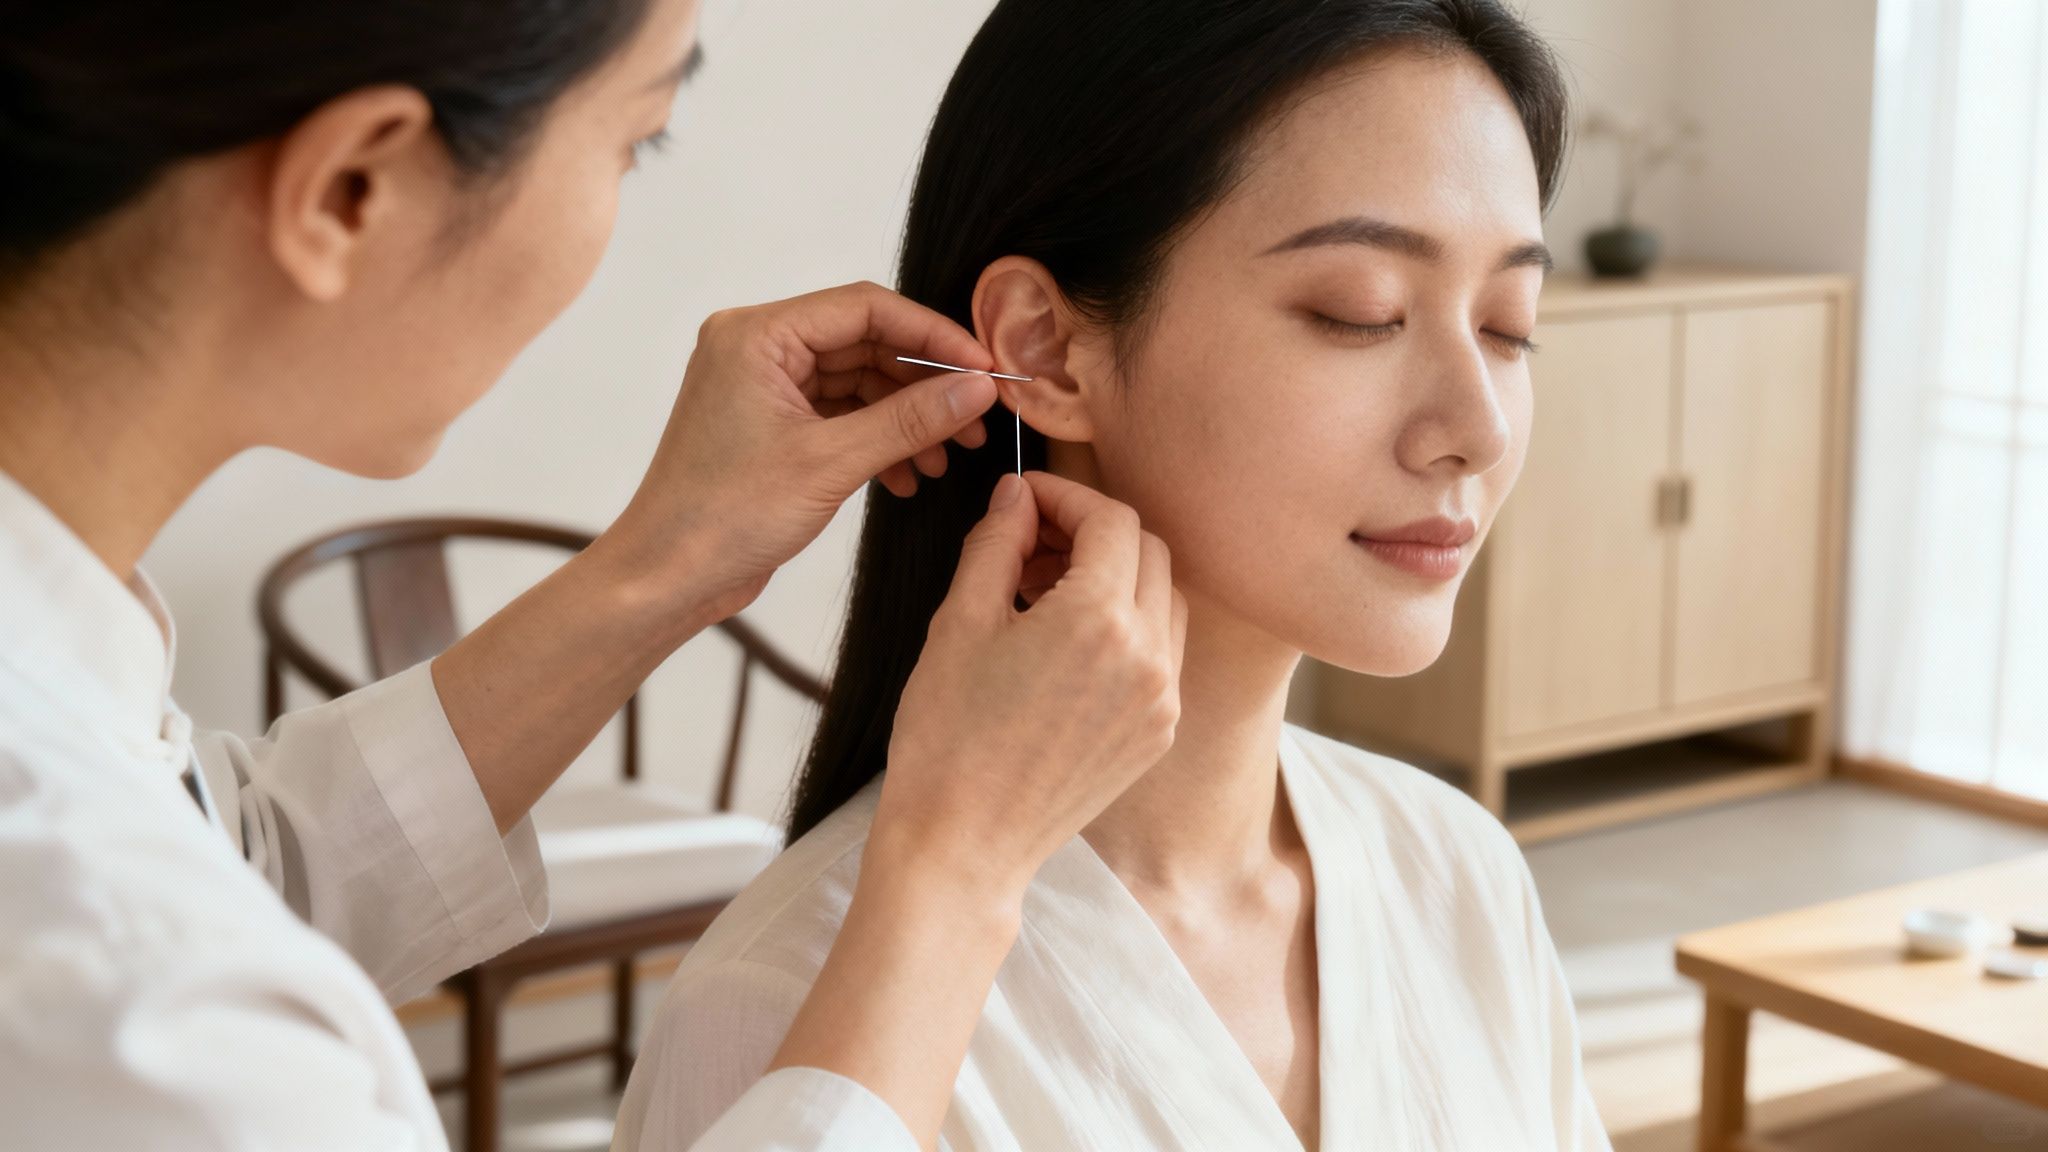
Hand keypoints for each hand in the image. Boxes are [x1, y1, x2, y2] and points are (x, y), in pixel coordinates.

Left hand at [596, 281, 1001, 628]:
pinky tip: (907, 477)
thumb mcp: (830, 463)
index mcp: (757, 335)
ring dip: (907, 418)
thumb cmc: (723, 517)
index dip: (932, 334)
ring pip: (860, 382)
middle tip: (976, 419)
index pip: (865, 308)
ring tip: (945, 458)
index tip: (983, 366)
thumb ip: (909, 419)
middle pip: (866, 342)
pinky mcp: (774, 425)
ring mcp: (765, 387)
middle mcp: (758, 348)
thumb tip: (977, 387)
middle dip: (925, 383)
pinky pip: (842, 414)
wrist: (668, 578)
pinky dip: (879, 440)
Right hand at [868, 471, 1189, 902]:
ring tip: (1046, 590)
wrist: (962, 844)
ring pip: (1165, 598)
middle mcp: (1148, 656)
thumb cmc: (947, 738)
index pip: (1110, 518)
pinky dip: (1128, 627)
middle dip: (1094, 531)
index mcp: (1099, 619)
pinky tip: (1068, 643)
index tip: (1025, 501)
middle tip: (1032, 541)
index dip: (1065, 496)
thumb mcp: (959, 622)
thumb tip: (1016, 496)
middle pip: (1149, 550)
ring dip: (1118, 577)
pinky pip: (1162, 653)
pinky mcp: (1157, 734)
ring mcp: (1161, 699)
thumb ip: (996, 544)